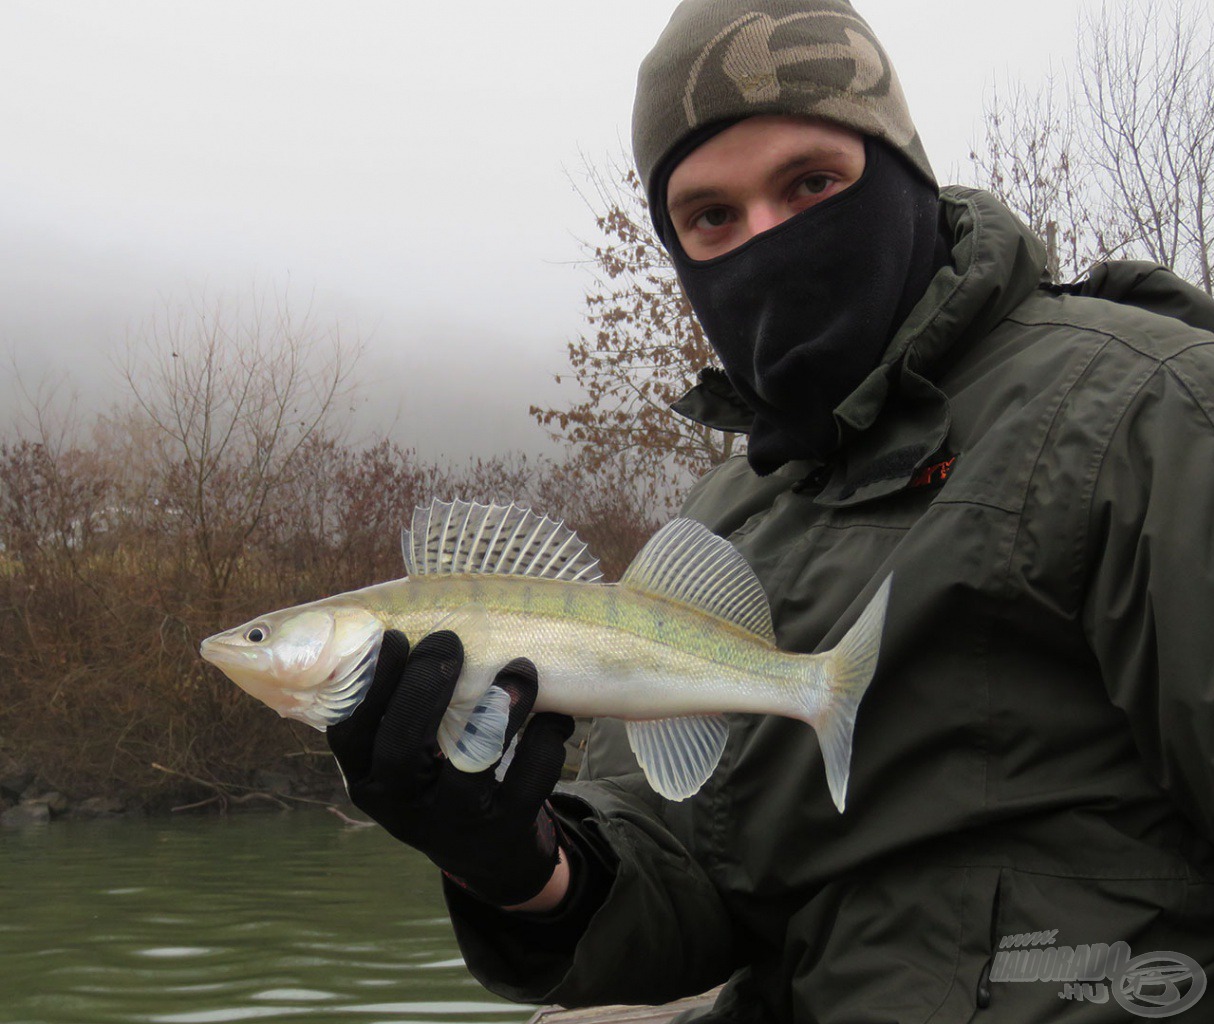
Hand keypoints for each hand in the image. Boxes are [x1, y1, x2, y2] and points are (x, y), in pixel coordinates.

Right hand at [326, 629, 574, 907]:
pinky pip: (527, 783)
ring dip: (498, 710)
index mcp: (369, 777)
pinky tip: (555, 714)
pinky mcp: (504, 831)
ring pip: (472, 764)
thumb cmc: (439, 776)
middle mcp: (402, 806)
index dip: (370, 684)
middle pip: (403, 747)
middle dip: (426, 687)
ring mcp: (453, 822)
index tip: (396, 636)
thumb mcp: (406, 755)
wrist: (488, 856)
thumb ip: (402, 704)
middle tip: (450, 640)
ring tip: (520, 668)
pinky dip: (544, 742)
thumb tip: (410, 615)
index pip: (350, 732)